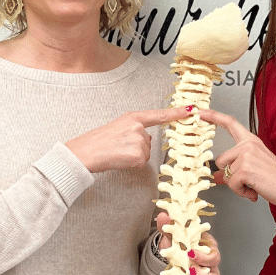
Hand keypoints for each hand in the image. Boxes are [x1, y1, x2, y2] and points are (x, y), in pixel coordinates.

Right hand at [67, 107, 191, 172]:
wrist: (84, 153)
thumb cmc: (97, 141)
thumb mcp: (117, 127)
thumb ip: (134, 129)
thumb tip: (145, 139)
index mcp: (133, 117)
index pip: (159, 115)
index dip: (177, 113)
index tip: (192, 110)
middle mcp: (138, 127)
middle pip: (148, 141)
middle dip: (136, 147)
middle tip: (118, 147)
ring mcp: (138, 141)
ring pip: (145, 153)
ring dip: (133, 156)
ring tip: (116, 153)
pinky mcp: (137, 156)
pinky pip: (141, 162)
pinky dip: (131, 164)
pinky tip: (119, 160)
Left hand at [156, 212, 221, 274]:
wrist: (175, 257)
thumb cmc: (180, 245)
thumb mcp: (173, 236)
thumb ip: (169, 227)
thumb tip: (163, 215)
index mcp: (207, 245)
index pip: (212, 249)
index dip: (203, 253)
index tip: (189, 253)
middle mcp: (211, 260)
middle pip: (216, 265)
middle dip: (204, 269)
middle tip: (190, 271)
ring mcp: (209, 274)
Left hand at [197, 109, 275, 210]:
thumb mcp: (253, 169)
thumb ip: (234, 168)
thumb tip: (216, 176)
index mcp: (251, 141)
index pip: (230, 123)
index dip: (214, 117)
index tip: (201, 112)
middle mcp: (248, 145)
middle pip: (220, 160)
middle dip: (229, 175)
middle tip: (247, 180)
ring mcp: (246, 155)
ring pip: (225, 174)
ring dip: (237, 185)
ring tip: (253, 185)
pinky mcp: (245, 169)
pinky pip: (232, 184)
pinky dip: (241, 192)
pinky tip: (253, 190)